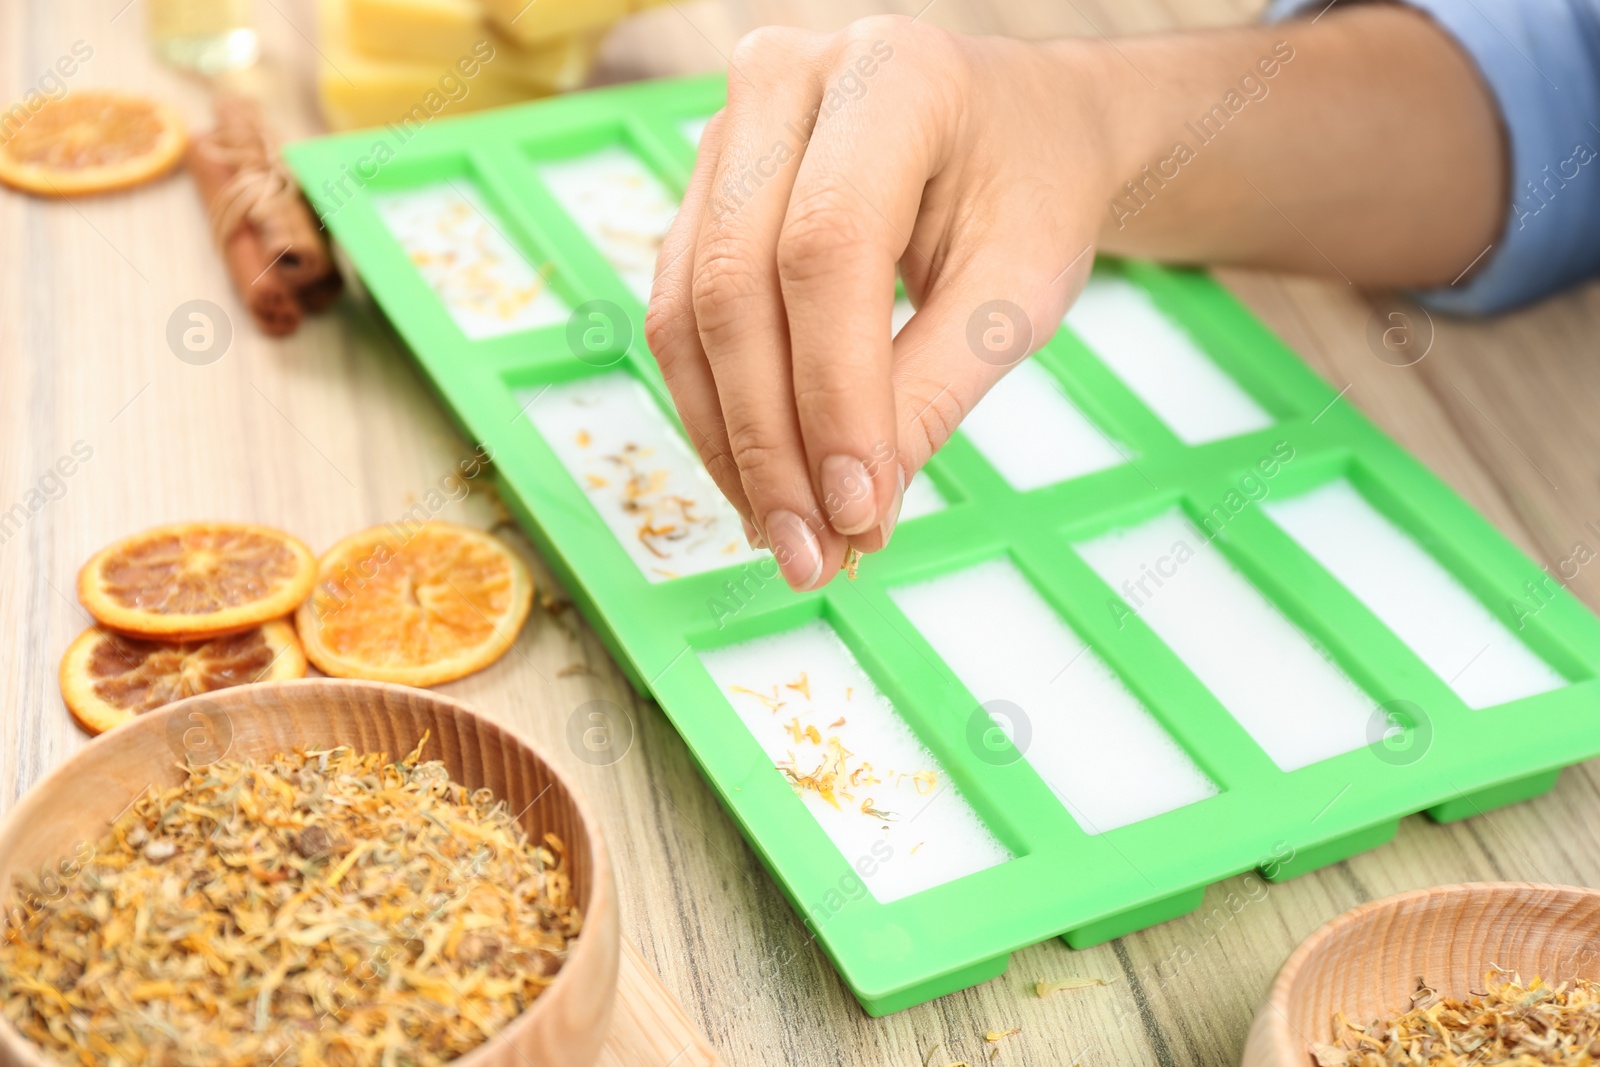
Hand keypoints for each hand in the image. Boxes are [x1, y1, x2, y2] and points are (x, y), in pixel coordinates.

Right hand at [646, 16, 1125, 590]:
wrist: (1023, 131)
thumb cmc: (1036, 193)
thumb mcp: (1021, 287)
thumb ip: (936, 388)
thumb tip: (853, 512)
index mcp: (889, 76)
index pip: (828, 251)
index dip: (833, 395)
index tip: (857, 511)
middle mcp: (785, 82)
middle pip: (736, 285)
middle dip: (770, 441)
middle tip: (813, 554)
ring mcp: (728, 132)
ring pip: (689, 311)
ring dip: (731, 443)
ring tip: (789, 538)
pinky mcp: (705, 193)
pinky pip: (682, 316)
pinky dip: (720, 413)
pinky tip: (763, 484)